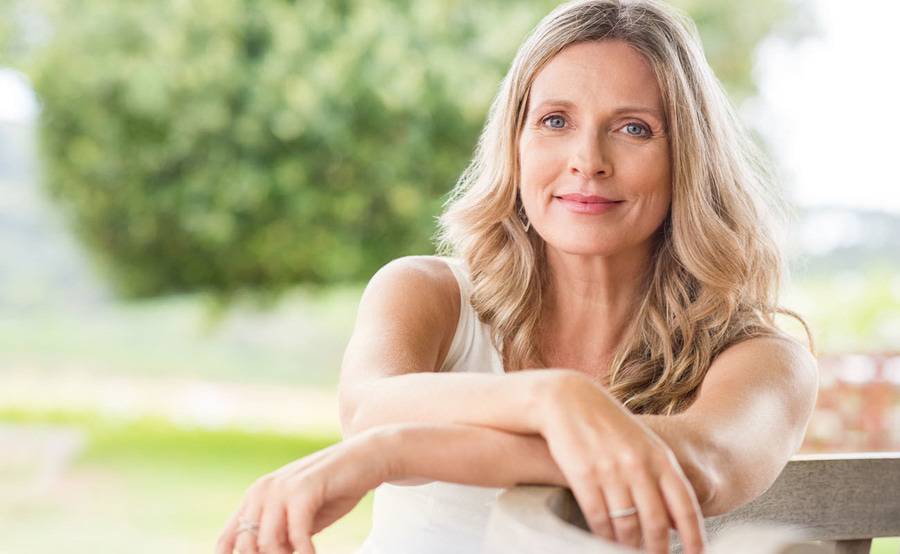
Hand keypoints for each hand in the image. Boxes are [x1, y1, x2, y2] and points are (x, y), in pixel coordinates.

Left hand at [214, 428, 392, 553]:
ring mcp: (280, 488)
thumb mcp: (301, 521)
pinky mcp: (303, 489)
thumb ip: (282, 539)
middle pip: (246, 546)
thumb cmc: (335, 491)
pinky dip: (304, 551)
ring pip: (266, 543)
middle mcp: (261, 491)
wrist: (367, 457)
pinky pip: (296, 534)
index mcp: (255, 497)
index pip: (227, 541)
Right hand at [538, 371, 706, 553]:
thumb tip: (677, 522)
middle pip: (656, 523)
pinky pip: (599, 518)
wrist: (568, 400)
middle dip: (658, 551)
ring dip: (628, 547)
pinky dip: (603, 536)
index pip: (685, 506)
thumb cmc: (609, 427)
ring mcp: (611, 470)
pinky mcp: (583, 474)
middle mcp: (639, 465)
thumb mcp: (643, 446)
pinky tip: (604, 541)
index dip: (694, 537)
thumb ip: (662, 479)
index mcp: (660, 458)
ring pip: (626, 525)